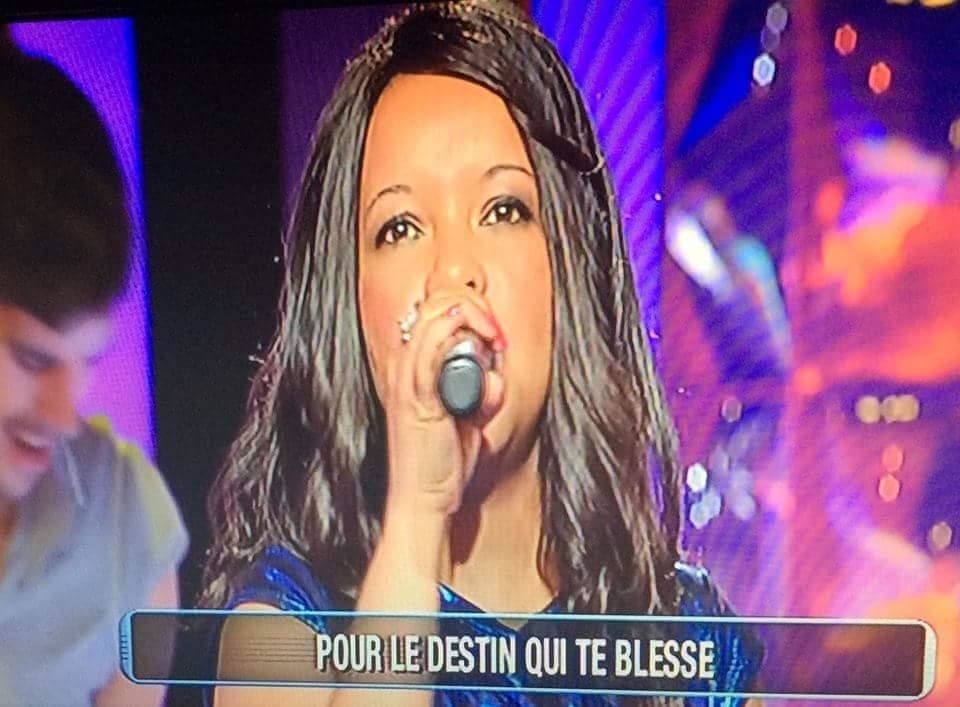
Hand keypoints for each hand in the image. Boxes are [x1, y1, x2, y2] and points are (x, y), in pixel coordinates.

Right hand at [382, 291, 505, 517]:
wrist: (423, 499)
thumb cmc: (443, 462)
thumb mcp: (467, 417)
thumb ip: (480, 390)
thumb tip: (494, 373)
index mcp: (412, 367)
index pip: (437, 310)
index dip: (472, 311)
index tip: (497, 336)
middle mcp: (405, 366)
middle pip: (436, 303)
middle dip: (475, 308)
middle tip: (498, 336)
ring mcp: (408, 378)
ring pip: (436, 315)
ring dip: (474, 319)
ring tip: (494, 342)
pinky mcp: (416, 394)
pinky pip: (432, 346)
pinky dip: (460, 334)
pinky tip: (483, 345)